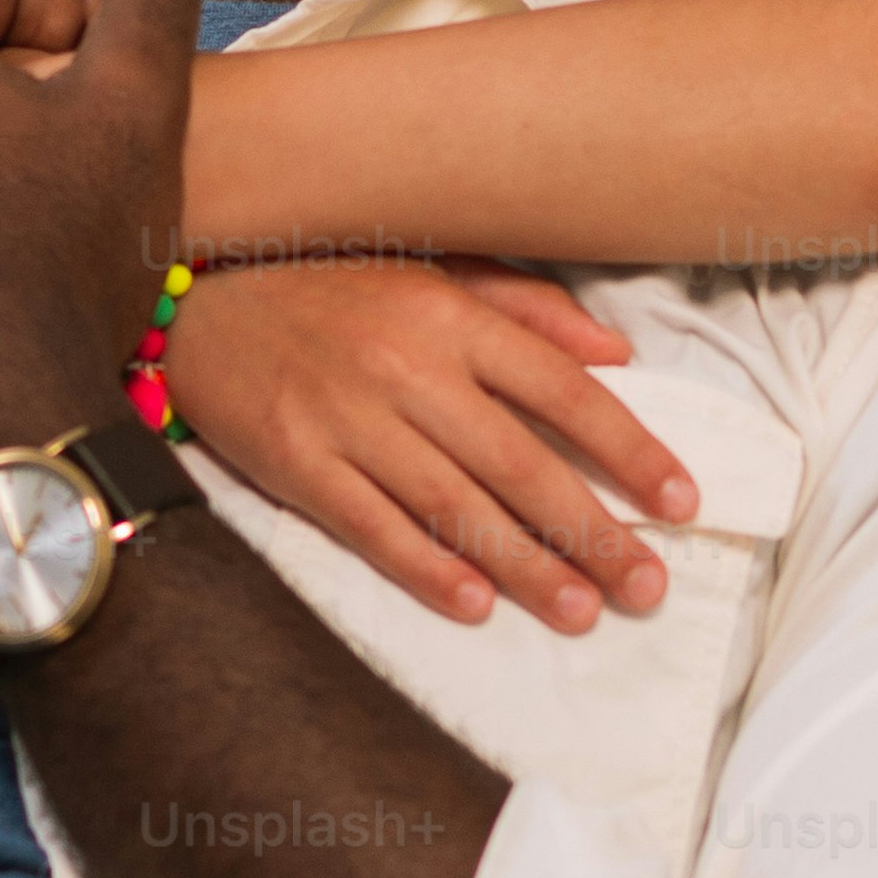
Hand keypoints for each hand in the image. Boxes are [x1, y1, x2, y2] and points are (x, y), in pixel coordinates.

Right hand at [170, 255, 692, 631]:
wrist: (197, 292)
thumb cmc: (331, 280)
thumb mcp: (434, 266)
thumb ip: (527, 307)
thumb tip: (618, 352)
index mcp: (451, 316)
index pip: (563, 391)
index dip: (629, 450)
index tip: (681, 502)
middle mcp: (407, 368)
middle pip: (519, 463)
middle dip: (592, 531)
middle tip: (647, 586)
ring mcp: (348, 420)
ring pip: (454, 506)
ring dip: (524, 566)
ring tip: (581, 610)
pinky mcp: (294, 462)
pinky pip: (370, 526)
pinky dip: (424, 568)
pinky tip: (475, 604)